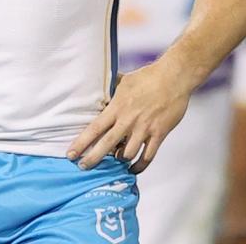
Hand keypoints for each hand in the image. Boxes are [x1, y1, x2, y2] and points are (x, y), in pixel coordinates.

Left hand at [68, 64, 193, 172]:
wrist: (174, 77)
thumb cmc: (149, 76)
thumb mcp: (125, 80)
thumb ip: (112, 88)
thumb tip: (100, 87)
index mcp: (118, 107)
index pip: (95, 129)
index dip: (81, 143)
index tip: (70, 154)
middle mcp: (129, 120)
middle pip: (106, 145)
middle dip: (92, 159)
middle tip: (83, 167)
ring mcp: (144, 129)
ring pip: (127, 154)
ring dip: (120, 160)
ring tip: (115, 161)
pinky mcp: (159, 133)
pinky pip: (148, 156)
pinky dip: (139, 166)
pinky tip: (133, 169)